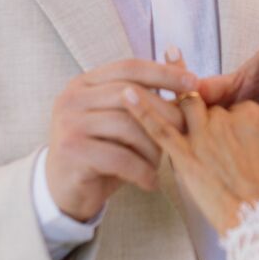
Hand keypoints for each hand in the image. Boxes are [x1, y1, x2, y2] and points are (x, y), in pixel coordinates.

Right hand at [45, 57, 196, 221]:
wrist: (64, 192)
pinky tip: (150, 182)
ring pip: (128, 126)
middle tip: (184, 132)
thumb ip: (144, 98)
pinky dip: (142, 171)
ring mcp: (68, 123)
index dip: (163, 73)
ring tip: (159, 164)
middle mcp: (72, 98)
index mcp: (84, 83)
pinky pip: (120, 158)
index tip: (194, 82)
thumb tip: (183, 67)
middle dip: (164, 113)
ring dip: (152, 148)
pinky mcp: (71, 151)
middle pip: (130, 94)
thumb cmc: (101, 153)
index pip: (129, 68)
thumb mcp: (121, 121)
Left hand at [123, 83, 258, 236]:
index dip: (234, 119)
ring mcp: (204, 137)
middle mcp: (228, 120)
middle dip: (202, 114)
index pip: (237, 105)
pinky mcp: (185, 156)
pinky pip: (159, 128)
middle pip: (208, 108)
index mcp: (255, 114)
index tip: (237, 135)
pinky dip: (141, 109)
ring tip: (136, 76)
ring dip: (159, 93)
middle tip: (190, 119)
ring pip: (181, 109)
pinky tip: (125, 93)